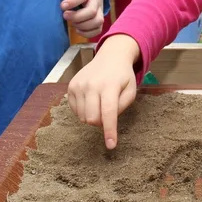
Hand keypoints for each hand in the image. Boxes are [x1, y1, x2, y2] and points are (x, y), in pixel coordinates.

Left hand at [62, 0, 104, 38]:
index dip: (73, 1)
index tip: (61, 5)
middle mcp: (96, 1)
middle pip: (91, 12)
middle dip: (77, 16)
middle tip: (64, 15)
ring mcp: (99, 11)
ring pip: (96, 22)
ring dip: (82, 25)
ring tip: (71, 22)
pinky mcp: (99, 21)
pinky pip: (97, 30)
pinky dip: (87, 33)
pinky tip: (77, 29)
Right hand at [67, 34, 138, 148]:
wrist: (110, 56)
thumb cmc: (123, 76)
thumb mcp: (130, 91)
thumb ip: (121, 107)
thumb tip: (107, 122)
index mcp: (109, 86)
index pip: (108, 113)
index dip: (110, 131)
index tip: (111, 145)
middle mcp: (91, 85)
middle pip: (92, 119)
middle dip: (101, 123)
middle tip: (108, 112)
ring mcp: (78, 85)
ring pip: (82, 117)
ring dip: (92, 116)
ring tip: (99, 102)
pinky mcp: (70, 86)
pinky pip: (74, 110)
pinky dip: (83, 111)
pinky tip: (90, 99)